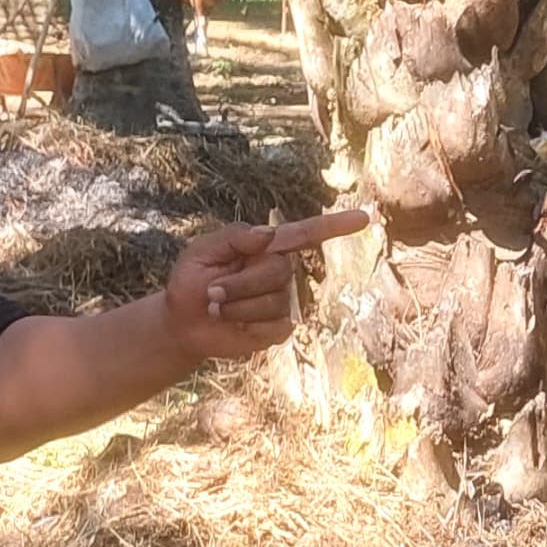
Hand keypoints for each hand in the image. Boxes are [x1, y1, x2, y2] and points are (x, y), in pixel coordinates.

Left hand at [159, 209, 369, 361]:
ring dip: (237, 307)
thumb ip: (233, 237)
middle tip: (212, 292)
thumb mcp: (201, 251)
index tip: (364, 218)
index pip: (306, 234)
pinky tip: (233, 325)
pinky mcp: (279, 329)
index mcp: (265, 247)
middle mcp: (279, 272)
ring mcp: (282, 301)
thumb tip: (268, 234)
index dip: (335, 226)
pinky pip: (274, 326)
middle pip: (279, 271)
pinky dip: (246, 327)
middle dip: (240, 284)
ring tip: (217, 308)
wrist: (183, 322)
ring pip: (274, 301)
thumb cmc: (191, 281)